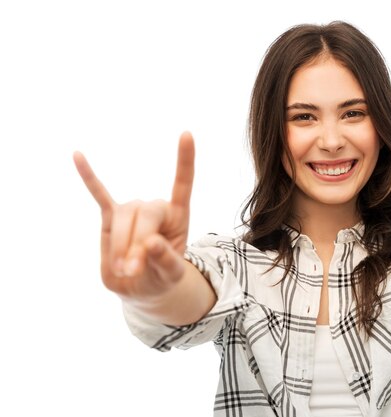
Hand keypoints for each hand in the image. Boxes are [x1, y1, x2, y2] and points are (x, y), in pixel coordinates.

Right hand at [73, 132, 194, 301]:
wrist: (142, 287)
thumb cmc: (161, 277)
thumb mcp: (171, 276)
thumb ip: (165, 260)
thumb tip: (152, 242)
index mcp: (178, 215)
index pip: (183, 183)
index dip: (185, 160)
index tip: (186, 134)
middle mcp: (155, 207)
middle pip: (143, 213)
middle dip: (137, 243)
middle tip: (134, 271)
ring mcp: (132, 210)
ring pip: (120, 218)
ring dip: (119, 247)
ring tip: (124, 271)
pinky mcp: (111, 217)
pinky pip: (99, 195)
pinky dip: (89, 177)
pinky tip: (77, 156)